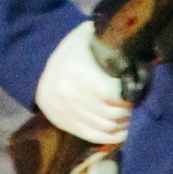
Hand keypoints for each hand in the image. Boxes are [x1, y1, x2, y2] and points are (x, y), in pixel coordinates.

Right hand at [35, 20, 130, 145]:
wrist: (38, 61)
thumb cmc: (74, 48)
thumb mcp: (88, 36)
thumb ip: (108, 41)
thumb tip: (134, 54)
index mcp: (73, 68)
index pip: (109, 93)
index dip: (126, 97)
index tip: (133, 93)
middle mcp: (64, 90)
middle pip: (107, 112)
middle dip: (124, 112)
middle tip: (131, 107)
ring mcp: (60, 108)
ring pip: (100, 126)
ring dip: (119, 125)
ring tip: (126, 118)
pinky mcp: (59, 121)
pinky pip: (89, 135)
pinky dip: (109, 138)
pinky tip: (120, 133)